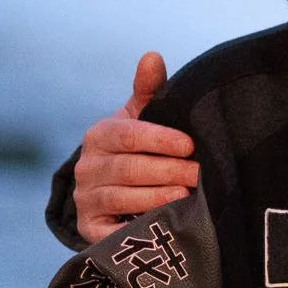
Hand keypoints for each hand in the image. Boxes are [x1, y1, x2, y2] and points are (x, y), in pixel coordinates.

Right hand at [74, 51, 199, 242]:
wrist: (111, 190)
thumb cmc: (137, 147)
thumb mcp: (141, 118)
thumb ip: (149, 90)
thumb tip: (152, 56)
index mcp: (100, 135)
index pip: (128, 135)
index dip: (160, 140)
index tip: (189, 145)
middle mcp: (87, 167)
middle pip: (129, 169)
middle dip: (168, 171)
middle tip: (200, 175)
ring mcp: (87, 200)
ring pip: (123, 198)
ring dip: (158, 198)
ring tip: (187, 197)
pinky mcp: (93, 230)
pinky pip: (115, 231)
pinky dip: (138, 228)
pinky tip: (165, 224)